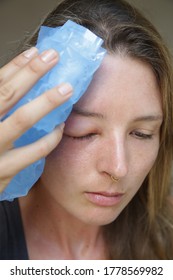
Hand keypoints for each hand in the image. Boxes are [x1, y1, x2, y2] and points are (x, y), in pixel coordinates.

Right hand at [0, 47, 72, 191]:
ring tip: (67, 89)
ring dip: (47, 102)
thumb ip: (2, 107)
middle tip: (53, 57)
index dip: (15, 66)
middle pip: (8, 94)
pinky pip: (33, 152)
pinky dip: (50, 138)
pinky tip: (61, 127)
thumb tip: (21, 84)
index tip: (35, 52)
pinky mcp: (4, 171)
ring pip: (22, 120)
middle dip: (31, 73)